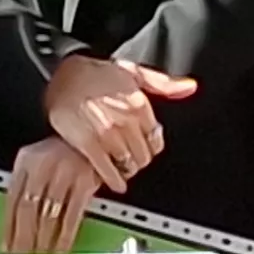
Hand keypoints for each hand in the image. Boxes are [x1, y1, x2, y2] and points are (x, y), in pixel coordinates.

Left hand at [2, 137, 102, 252]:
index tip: (5, 247)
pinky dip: (65, 236)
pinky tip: (61, 249)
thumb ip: (25, 186)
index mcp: (26, 161)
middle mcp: (42, 166)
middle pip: (27, 209)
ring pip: (48, 214)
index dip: (8, 226)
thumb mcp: (39, 161)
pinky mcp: (85, 182)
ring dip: (43, 240)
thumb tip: (12, 225)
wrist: (98, 139)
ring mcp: (64, 173)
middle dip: (22, 237)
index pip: (11, 198)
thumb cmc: (64, 154)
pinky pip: (72, 215)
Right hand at [43, 54, 193, 188]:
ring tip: (120, 167)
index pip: (156, 140)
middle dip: (138, 160)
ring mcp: (106, 133)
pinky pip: (105, 169)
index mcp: (139, 104)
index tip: (145, 149)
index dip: (150, 147)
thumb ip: (164, 84)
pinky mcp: (87, 143)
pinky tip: (112, 181)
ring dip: (125, 170)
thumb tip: (189, 88)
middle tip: (131, 161)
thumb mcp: (134, 72)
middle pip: (143, 155)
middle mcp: (125, 120)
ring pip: (126, 164)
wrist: (64, 72)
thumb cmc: (96, 73)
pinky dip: (111, 179)